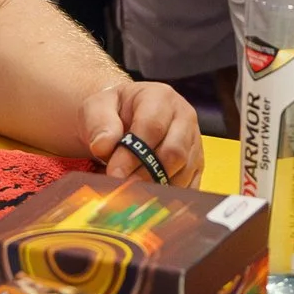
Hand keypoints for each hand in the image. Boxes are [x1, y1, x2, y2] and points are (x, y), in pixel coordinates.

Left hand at [80, 79, 204, 188]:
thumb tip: (104, 146)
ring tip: (130, 189)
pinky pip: (189, 187)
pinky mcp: (197, 164)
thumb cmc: (110, 112)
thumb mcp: (97, 107)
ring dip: (155, 186)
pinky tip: (147, 195)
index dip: (133, 154)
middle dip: (145, 174)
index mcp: (160, 97)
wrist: (122, 118)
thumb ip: (99, 123)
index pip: (153, 127)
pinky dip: (168, 196)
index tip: (114, 173)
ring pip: (183, 172)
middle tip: (122, 186)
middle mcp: (183, 116)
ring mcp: (193, 141)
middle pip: (174, 153)